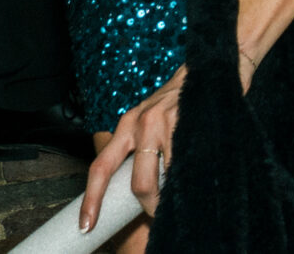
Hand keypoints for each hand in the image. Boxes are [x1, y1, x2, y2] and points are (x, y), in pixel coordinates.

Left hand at [82, 66, 185, 225]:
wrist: (207, 68)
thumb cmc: (175, 101)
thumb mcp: (146, 120)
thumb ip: (136, 148)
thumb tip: (131, 189)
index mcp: (127, 125)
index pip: (101, 168)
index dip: (92, 200)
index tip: (86, 224)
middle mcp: (143, 123)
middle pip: (140, 183)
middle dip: (149, 205)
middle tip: (156, 213)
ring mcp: (168, 123)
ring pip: (166, 178)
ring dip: (172, 195)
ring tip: (179, 196)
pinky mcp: (192, 123)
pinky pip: (188, 165)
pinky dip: (191, 177)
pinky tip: (196, 177)